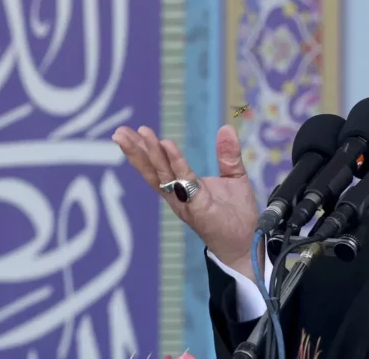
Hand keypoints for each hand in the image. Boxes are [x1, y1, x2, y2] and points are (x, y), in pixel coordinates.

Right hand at [112, 124, 261, 281]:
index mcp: (182, 189)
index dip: (145, 151)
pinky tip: (167, 145)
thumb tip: (225, 128)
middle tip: (120, 132)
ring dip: (149, 154)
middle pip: (152, 171)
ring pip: (162, 175)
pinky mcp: (197, 207)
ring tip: (138, 134)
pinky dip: (175, 162)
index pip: (159, 168)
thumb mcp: (234, 176)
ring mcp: (186, 202)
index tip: (135, 132)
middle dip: (136, 151)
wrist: (248, 242)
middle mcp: (178, 196)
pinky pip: (184, 181)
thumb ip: (227, 154)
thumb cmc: (236, 214)